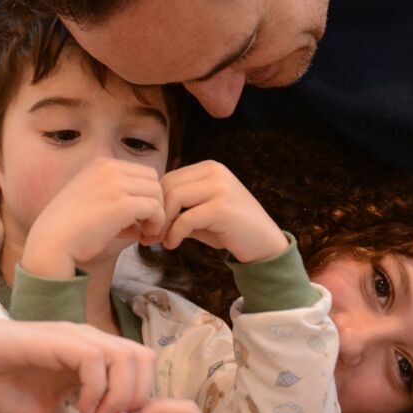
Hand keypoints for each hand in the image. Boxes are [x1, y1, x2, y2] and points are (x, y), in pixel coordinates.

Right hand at [0, 316, 157, 412]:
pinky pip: (94, 358)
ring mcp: (75, 339)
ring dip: (119, 395)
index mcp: (92, 359)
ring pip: (127, 356)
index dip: (141, 401)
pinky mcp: (56, 339)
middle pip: (145, 358)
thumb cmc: (1, 382)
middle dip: (138, 398)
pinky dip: (96, 389)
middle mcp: (90, 343)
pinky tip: (79, 410)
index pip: (143, 368)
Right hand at [21, 158, 166, 278]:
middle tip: (146, 228)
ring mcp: (114, 184)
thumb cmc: (71, 229)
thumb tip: (150, 207)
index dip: (146, 196)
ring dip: (156, 215)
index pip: (142, 173)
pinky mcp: (120, 203)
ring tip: (144, 233)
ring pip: (157, 193)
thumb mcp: (93, 199)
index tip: (139, 218)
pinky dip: (155, 224)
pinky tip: (142, 237)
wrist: (51, 243)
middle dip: (155, 204)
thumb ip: (118, 196)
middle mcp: (108, 167)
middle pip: (153, 180)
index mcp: (100, 164)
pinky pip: (155, 209)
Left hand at [159, 161, 287, 263]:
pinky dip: (174, 234)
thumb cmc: (231, 229)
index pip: (169, 178)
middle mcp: (214, 171)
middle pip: (168, 186)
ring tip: (160, 240)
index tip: (148, 224)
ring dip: (163, 223)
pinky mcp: (221, 207)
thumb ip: (179, 207)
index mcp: (209, 167)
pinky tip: (172, 245)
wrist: (264, 244)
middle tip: (148, 235)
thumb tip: (148, 215)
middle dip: (155, 212)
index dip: (155, 202)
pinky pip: (186, 219)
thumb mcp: (201, 212)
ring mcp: (220, 187)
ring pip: (174, 198)